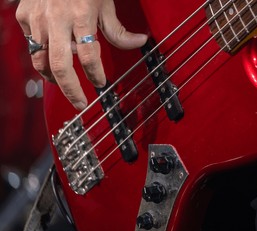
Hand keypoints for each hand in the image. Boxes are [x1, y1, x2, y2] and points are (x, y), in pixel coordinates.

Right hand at [16, 0, 147, 109]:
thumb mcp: (105, 3)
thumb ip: (118, 29)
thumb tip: (140, 42)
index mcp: (81, 16)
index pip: (90, 56)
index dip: (96, 74)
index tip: (101, 83)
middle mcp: (57, 19)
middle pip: (60, 66)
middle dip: (71, 90)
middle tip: (80, 103)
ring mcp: (37, 18)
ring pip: (41, 60)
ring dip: (54, 78)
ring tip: (65, 86)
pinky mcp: (24, 16)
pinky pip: (31, 46)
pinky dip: (42, 58)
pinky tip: (53, 60)